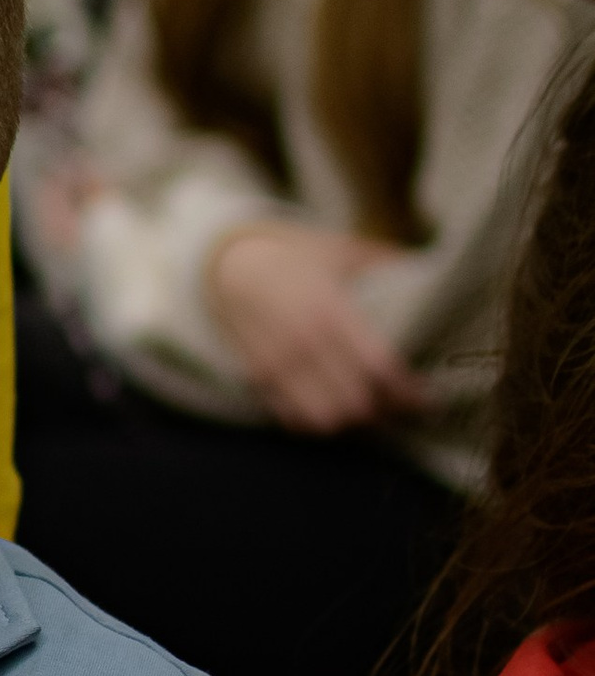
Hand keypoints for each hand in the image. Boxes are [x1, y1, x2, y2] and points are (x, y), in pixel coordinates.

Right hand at [205, 222, 429, 431]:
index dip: (406, 392)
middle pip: (354, 403)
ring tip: (372, 413)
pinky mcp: (259, 380)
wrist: (234, 266)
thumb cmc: (299, 257)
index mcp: (330, 310)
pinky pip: (294, 420)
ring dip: (352, 423)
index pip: (378, 367)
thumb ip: (388, 263)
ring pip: (324, 420)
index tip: (427, 399)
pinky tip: (337, 410)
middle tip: (404, 408)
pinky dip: (319, 424)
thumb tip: (440, 272)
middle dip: (384, 413)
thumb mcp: (344, 251)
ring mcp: (276, 365)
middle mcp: (302, 343)